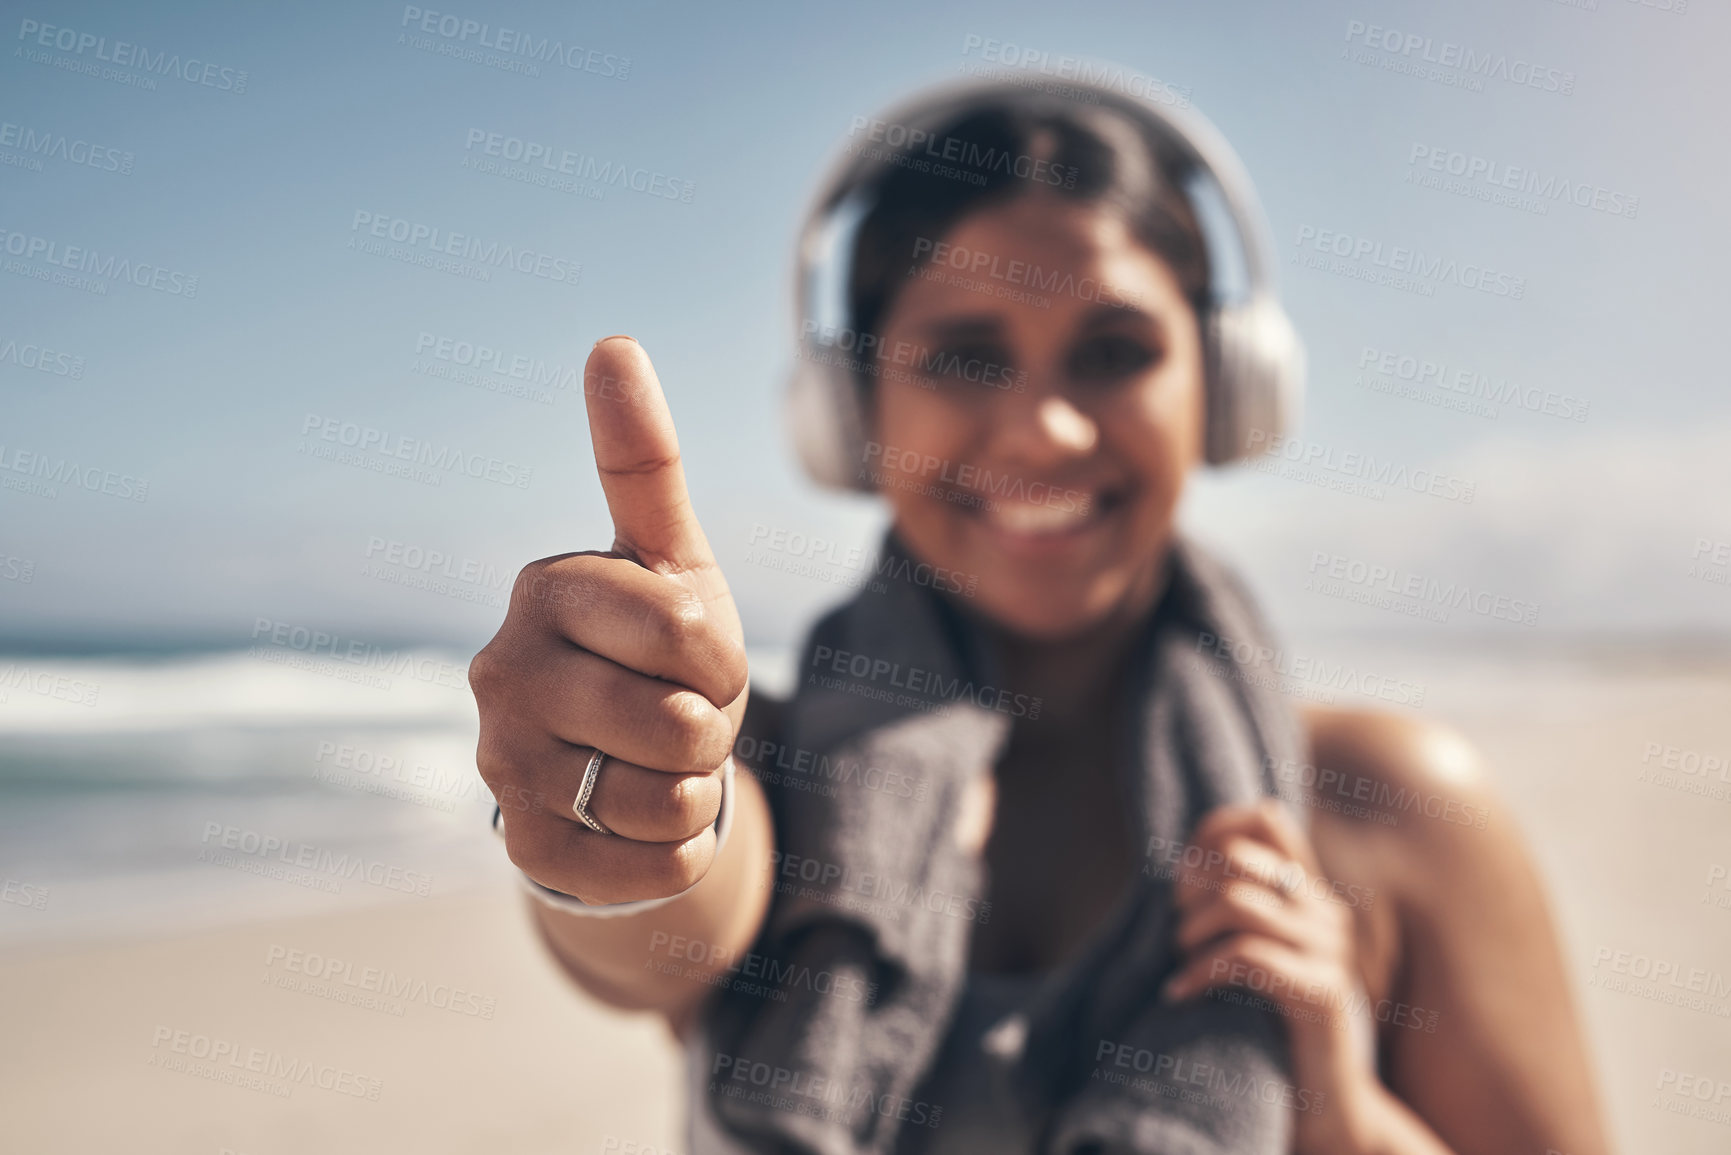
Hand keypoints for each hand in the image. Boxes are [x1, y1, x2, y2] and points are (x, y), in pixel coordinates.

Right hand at [469, 336, 748, 904]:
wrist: (619, 761)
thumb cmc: (655, 648)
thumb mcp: (667, 560)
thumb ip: (642, 464)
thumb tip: (612, 342)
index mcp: (547, 590)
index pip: (694, 636)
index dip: (724, 659)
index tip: (694, 657)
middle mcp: (502, 673)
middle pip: (684, 726)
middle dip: (712, 730)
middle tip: (675, 716)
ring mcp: (501, 765)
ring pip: (672, 801)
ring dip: (695, 791)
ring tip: (652, 765)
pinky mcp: (520, 848)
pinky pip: (654, 868)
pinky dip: (677, 854)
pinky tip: (639, 820)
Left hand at [1164, 800, 1395, 1154]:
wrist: (1322, 1102)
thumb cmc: (1271, 1024)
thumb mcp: (1252, 951)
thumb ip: (1235, 905)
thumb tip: (1182, 865)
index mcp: (1310, 892)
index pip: (1267, 819)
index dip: (1212, 833)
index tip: (1181, 878)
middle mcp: (1326, 911)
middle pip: (1242, 856)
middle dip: (1192, 887)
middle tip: (1177, 931)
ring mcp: (1330, 950)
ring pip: (1238, 903)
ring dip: (1191, 932)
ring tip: (1181, 963)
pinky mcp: (1321, 993)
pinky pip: (1246, 957)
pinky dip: (1200, 972)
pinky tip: (1181, 993)